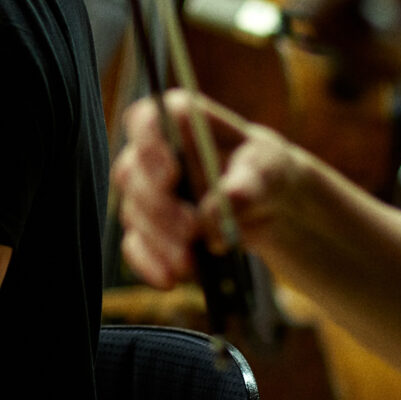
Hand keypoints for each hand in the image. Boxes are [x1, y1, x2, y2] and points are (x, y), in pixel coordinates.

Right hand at [111, 90, 301, 286]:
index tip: (171, 172)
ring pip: (134, 213)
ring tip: (191, 262)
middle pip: (132, 172)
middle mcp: (152, 154)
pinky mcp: (146, 230)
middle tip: (190, 228)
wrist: (268, 205)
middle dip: (160, 205)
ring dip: (160, 240)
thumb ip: (244, 185)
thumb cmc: (264, 171)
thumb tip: (212, 215)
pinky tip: (170, 280)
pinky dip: (151, 265)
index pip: (146, 119)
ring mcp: (145, 193)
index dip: (149, 143)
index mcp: (179, 122)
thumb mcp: (268, 170)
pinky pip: (135, 248)